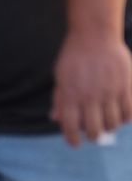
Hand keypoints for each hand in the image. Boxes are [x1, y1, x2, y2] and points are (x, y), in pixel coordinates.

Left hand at [51, 30, 131, 144]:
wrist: (95, 36)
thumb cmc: (74, 56)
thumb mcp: (60, 77)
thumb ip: (60, 99)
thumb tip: (56, 119)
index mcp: (70, 94)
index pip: (70, 126)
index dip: (72, 139)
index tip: (75, 144)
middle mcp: (90, 96)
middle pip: (94, 129)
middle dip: (94, 136)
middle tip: (94, 134)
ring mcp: (109, 92)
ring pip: (113, 123)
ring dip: (110, 127)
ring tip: (107, 123)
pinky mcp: (126, 87)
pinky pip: (129, 112)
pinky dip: (126, 119)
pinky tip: (122, 116)